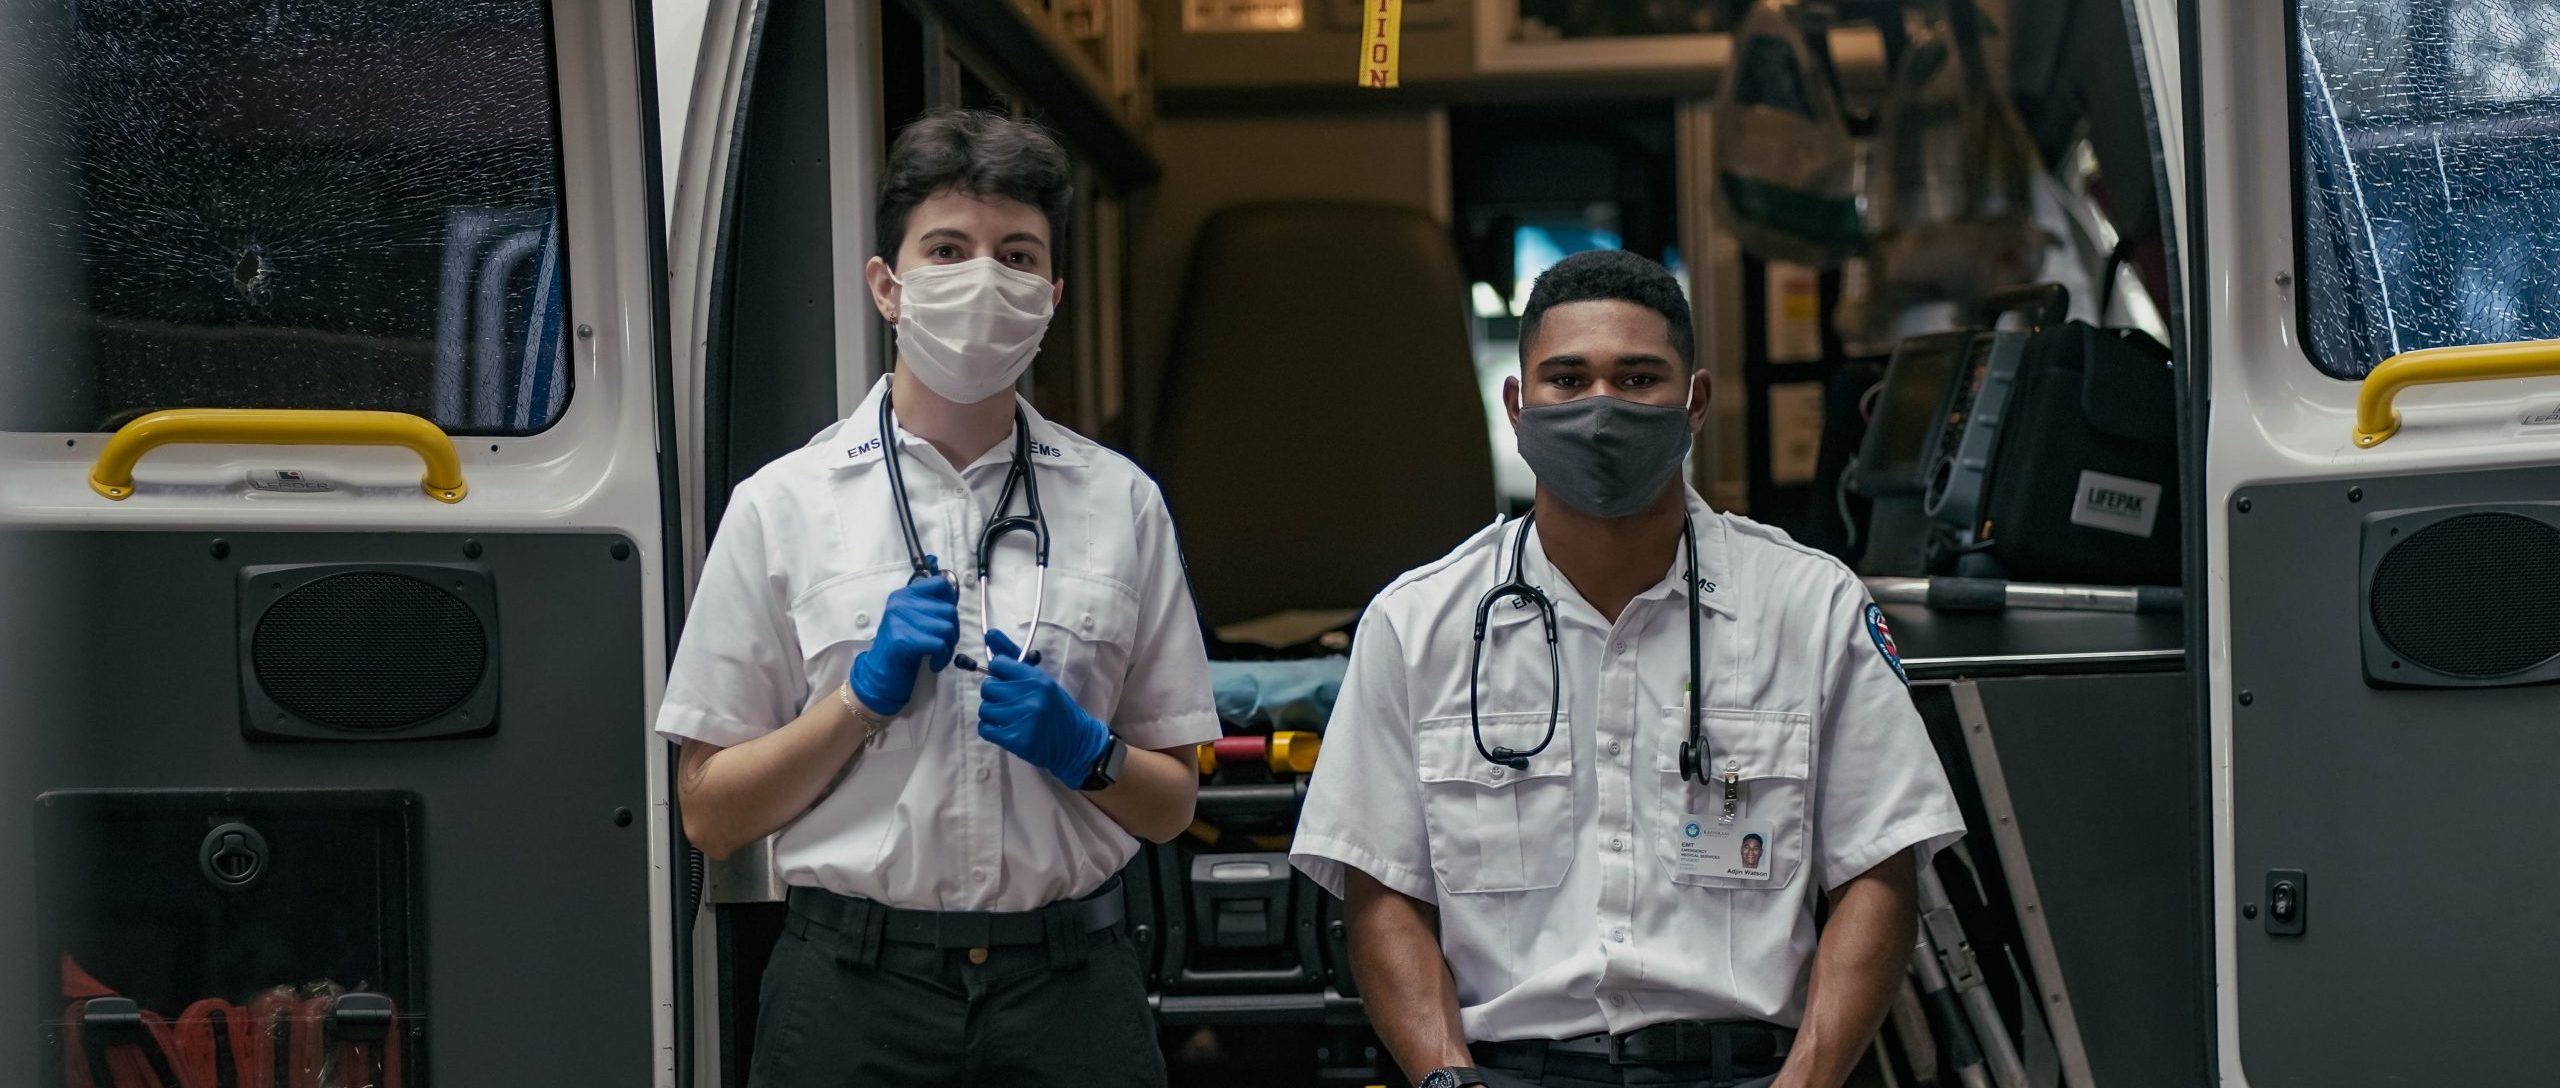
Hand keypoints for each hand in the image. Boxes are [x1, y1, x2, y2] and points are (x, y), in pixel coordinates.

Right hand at [847, 564, 959, 716]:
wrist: (878, 675)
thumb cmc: (902, 649)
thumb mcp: (913, 621)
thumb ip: (929, 607)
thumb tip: (955, 598)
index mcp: (904, 594)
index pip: (940, 584)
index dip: (952, 601)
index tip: (947, 618)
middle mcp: (900, 602)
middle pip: (949, 610)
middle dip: (954, 631)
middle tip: (943, 646)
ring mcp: (899, 619)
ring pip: (947, 628)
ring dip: (949, 647)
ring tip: (939, 656)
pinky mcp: (903, 638)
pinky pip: (939, 644)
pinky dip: (942, 657)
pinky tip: (934, 664)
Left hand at [975, 629, 1111, 786]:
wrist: (1076, 741)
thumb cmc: (1057, 708)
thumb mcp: (1042, 681)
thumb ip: (1014, 659)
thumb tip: (989, 634)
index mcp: (1036, 678)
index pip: (999, 664)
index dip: (999, 673)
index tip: (1007, 681)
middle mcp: (1029, 696)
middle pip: (988, 687)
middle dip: (995, 695)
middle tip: (1009, 702)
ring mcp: (1022, 718)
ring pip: (985, 709)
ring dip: (993, 714)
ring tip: (1009, 718)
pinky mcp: (1015, 739)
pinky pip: (985, 729)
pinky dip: (991, 730)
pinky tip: (1005, 730)